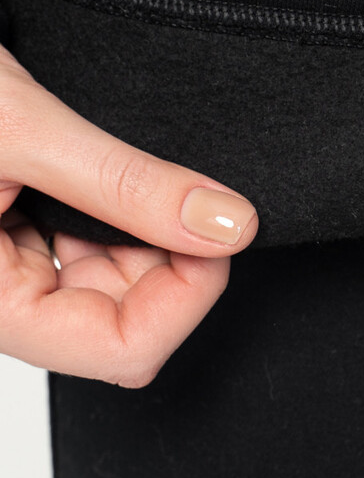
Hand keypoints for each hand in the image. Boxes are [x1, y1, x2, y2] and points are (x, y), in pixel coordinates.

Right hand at [0, 42, 258, 387]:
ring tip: (136, 169)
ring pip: (115, 286)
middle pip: (126, 319)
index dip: (187, 295)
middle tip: (189, 187)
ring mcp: (8, 270)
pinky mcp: (15, 238)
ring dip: (148, 234)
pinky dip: (123, 216)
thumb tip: (227, 224)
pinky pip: (91, 251)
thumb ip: (126, 184)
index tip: (219, 228)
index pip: (122, 349)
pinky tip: (116, 173)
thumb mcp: (25, 128)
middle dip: (172, 259)